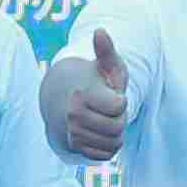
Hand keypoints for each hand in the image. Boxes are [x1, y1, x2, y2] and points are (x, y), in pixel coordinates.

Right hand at [44, 17, 136, 163]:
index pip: (120, 106)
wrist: (65, 102)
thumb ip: (106, 50)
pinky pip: (107, 154)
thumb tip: (100, 32)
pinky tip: (99, 132)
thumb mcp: (105, 65)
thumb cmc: (92, 82)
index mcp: (81, 94)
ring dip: (114, 132)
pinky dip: (108, 144)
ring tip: (102, 118)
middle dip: (119, 118)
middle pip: (118, 127)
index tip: (109, 93)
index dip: (121, 100)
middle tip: (107, 108)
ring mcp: (73, 135)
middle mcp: (72, 116)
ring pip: (114, 143)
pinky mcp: (77, 149)